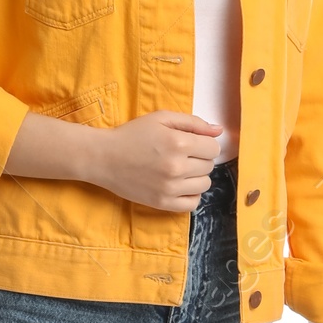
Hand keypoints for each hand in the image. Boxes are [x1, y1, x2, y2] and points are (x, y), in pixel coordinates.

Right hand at [87, 111, 223, 210]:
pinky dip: (191, 195)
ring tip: (180, 170)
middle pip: (209, 166)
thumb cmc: (132, 134)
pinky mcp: (162, 203)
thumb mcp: (161, 119)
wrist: (104, 158)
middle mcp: (177, 167)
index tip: (192, 144)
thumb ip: (193, 123)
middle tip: (181, 156)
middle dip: (200, 159)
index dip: (205, 144)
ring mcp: (170, 188)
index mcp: (179, 143)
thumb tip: (218, 130)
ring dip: (196, 177)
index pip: (213, 149)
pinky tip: (179, 186)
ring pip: (204, 185)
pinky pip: (192, 204)